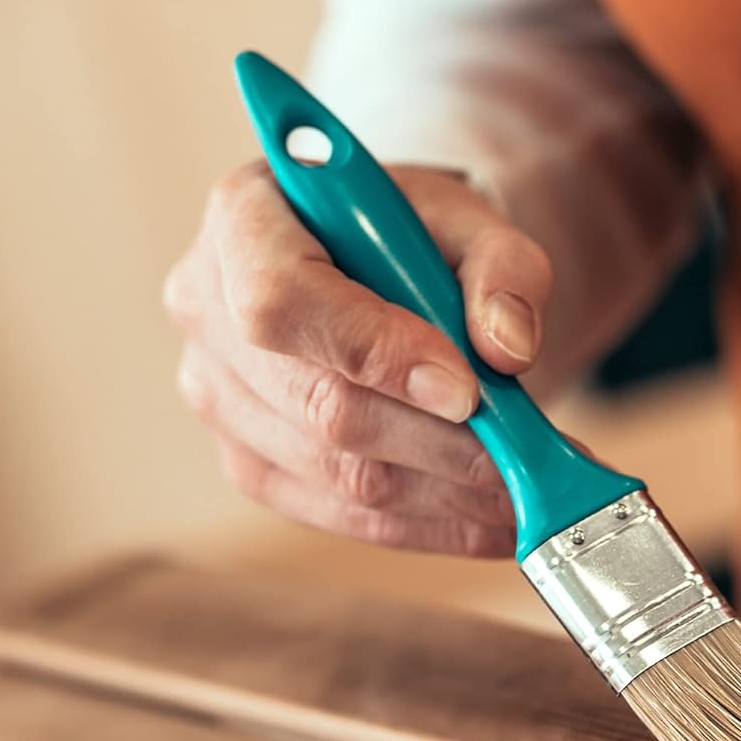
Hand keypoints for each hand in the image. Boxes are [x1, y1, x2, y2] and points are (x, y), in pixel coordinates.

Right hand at [164, 161, 550, 556]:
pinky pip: (341, 514)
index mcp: (244, 215)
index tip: (468, 391)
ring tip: (533, 492)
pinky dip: (431, 525)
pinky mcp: (249, 463)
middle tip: (533, 462)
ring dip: (449, 495)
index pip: (282, 299)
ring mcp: (217, 396)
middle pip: (320, 404)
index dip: (372, 352)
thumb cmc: (414, 236)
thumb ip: (503, 268)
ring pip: (337, 474)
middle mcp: (206, 307)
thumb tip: (507, 348)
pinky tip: (495, 521)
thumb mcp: (472, 220)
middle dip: (443, 446)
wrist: (381, 268)